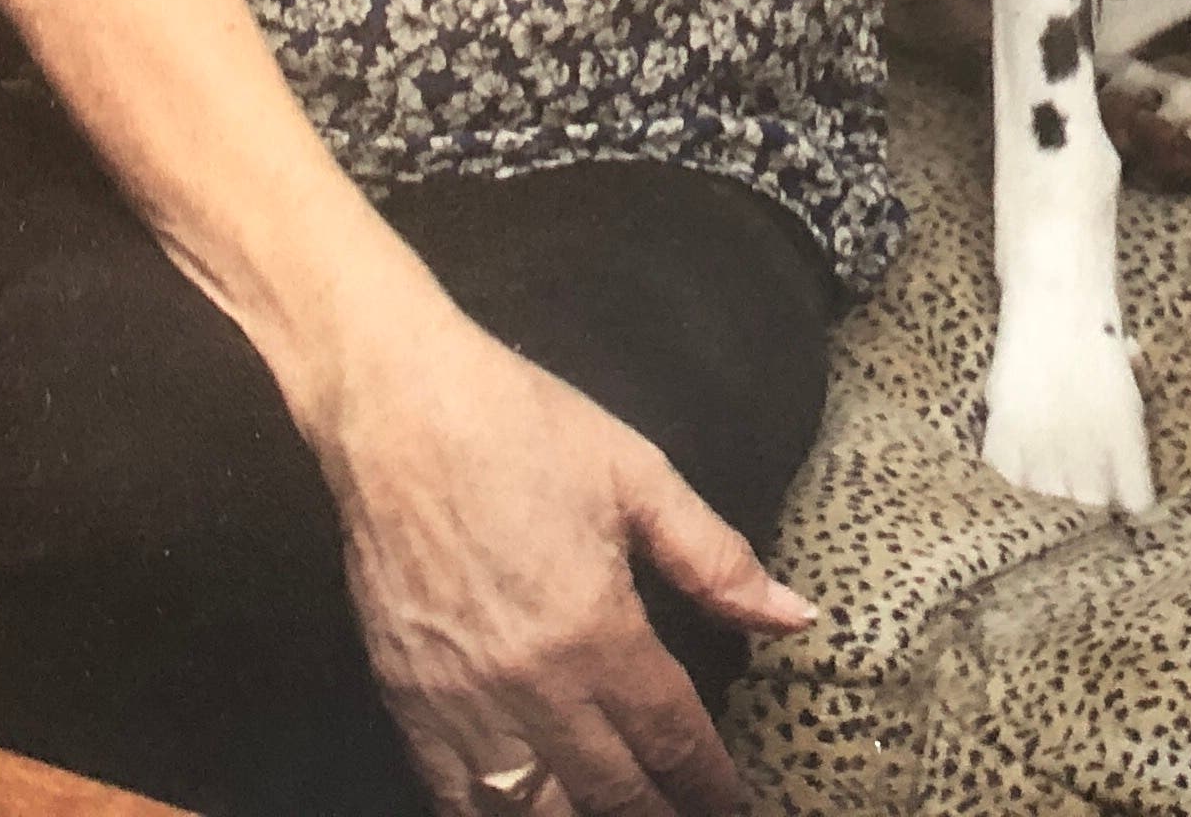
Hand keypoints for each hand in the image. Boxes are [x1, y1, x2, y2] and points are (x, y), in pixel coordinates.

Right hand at [308, 301, 812, 816]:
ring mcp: (461, 705)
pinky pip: (454, 796)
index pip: (671, 738)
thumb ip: (717, 562)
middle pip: (610, 791)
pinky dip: (499, 815)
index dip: (710, 783)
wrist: (398, 413)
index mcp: (597, 632)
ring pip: (534, 813)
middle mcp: (531, 687)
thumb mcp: (640, 479)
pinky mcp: (407, 702)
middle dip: (659, 812)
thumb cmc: (524, 430)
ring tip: (625, 812)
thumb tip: (792, 616)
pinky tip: (532, 812)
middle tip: (691, 816)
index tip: (734, 801)